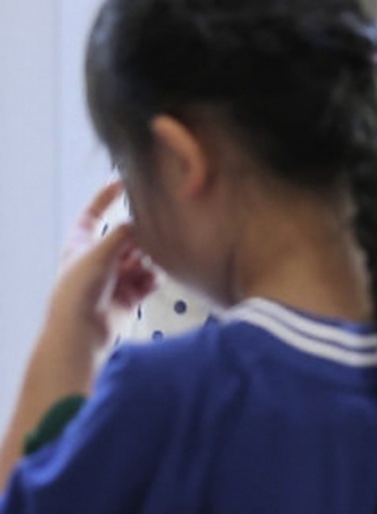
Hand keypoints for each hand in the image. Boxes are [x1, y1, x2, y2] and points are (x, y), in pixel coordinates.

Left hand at [47, 181, 157, 358]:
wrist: (81, 332)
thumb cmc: (80, 289)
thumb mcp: (99, 252)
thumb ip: (123, 233)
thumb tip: (140, 221)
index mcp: (81, 243)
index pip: (93, 213)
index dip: (105, 196)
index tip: (123, 181)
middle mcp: (98, 257)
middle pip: (124, 236)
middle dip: (140, 234)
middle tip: (158, 226)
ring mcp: (114, 276)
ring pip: (140, 257)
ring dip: (150, 257)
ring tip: (160, 257)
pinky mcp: (128, 294)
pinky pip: (147, 279)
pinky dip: (152, 278)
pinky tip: (153, 280)